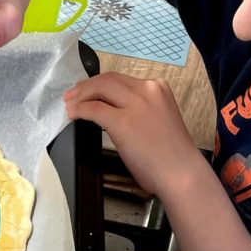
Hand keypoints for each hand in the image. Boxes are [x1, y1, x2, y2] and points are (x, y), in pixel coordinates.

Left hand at [63, 73, 202, 198]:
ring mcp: (135, 104)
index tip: (88, 90)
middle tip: (72, 95)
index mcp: (158, 89)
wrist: (180, 171)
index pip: (122, 80)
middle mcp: (147, 90)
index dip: (101, 84)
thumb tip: (115, 114)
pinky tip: (74, 114)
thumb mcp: (158, 120)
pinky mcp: (123, 121)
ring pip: (100, 89)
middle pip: (108, 79)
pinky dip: (80, 110)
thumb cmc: (171, 156)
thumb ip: (140, 111)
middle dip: (86, 86)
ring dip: (81, 95)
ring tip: (70, 103)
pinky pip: (94, 109)